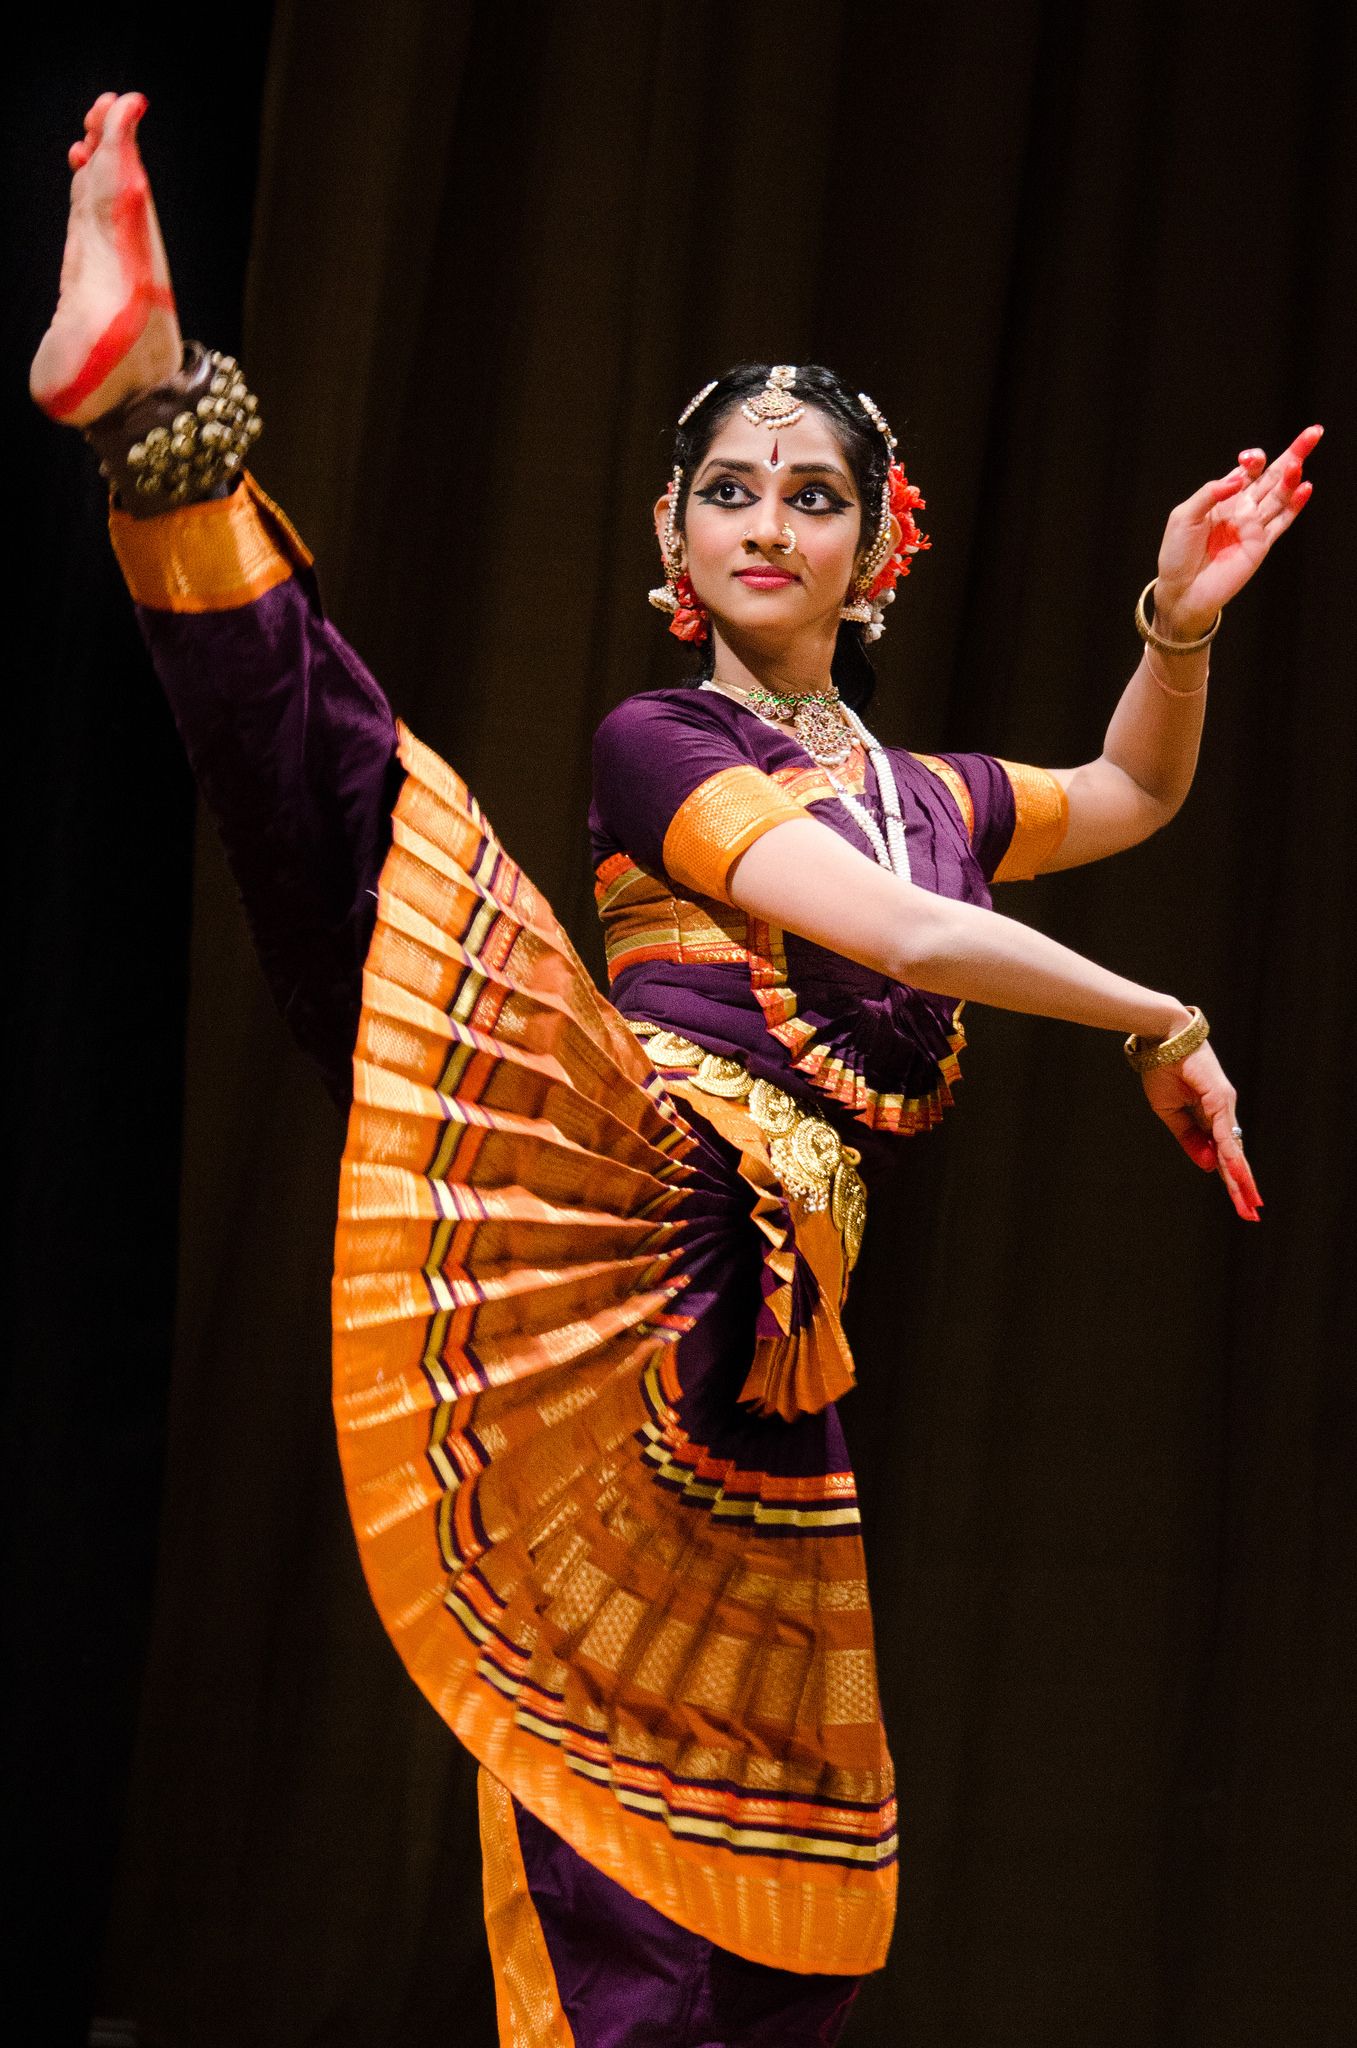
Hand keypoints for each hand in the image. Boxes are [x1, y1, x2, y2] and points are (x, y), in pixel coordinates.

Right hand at [30, 91, 181, 425]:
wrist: (118, 416)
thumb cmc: (99, 391)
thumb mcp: (90, 361)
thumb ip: (81, 337)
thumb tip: (87, 292)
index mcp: (124, 276)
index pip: (124, 199)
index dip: (123, 153)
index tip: (128, 108)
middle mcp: (120, 265)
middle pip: (120, 190)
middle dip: (116, 146)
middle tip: (112, 104)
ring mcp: (104, 268)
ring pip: (106, 200)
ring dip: (104, 161)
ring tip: (99, 120)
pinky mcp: (89, 276)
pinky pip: (92, 220)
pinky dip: (90, 189)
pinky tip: (83, 167)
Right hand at [1140, 1041, 1261, 1221]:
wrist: (1160, 1038)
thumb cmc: (1163, 1068)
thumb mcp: (1169, 1113)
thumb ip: (1189, 1138)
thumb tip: (1207, 1166)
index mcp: (1209, 1115)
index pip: (1223, 1154)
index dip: (1230, 1178)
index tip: (1240, 1201)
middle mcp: (1223, 1111)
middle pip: (1234, 1156)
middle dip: (1241, 1186)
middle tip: (1252, 1212)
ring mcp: (1224, 1104)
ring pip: (1234, 1148)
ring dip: (1241, 1177)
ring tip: (1250, 1201)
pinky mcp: (1220, 1097)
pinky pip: (1225, 1132)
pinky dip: (1231, 1154)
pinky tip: (1237, 1173)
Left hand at [1152, 426, 1322, 637]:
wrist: (1182, 591)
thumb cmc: (1177, 554)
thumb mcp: (1183, 516)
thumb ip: (1209, 493)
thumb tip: (1239, 477)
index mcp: (1223, 496)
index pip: (1247, 469)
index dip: (1253, 459)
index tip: (1247, 458)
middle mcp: (1242, 507)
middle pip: (1273, 475)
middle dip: (1293, 453)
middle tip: (1313, 432)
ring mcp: (1254, 525)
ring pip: (1281, 495)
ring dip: (1292, 478)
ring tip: (1298, 463)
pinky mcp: (1261, 544)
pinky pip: (1282, 521)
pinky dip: (1295, 505)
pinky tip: (1305, 488)